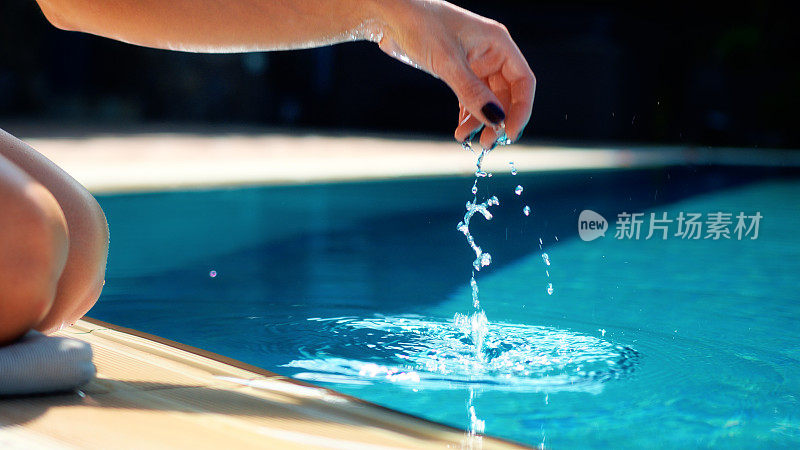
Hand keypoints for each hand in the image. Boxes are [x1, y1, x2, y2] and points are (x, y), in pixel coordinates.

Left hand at [373, 0, 534, 147]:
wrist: (389, 16)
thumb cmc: (419, 25)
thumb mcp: (447, 61)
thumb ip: (471, 92)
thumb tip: (495, 120)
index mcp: (498, 43)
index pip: (523, 81)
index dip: (521, 110)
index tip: (509, 133)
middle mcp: (491, 54)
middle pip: (507, 95)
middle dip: (498, 120)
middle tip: (487, 143)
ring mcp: (475, 63)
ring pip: (488, 100)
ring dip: (480, 122)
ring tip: (466, 140)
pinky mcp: (458, 72)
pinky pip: (471, 99)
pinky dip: (467, 116)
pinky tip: (460, 131)